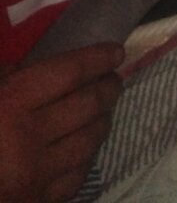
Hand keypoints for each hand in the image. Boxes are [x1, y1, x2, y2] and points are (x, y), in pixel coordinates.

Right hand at [0, 43, 122, 202]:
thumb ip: (2, 79)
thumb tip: (26, 71)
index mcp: (12, 103)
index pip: (70, 72)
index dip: (97, 58)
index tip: (115, 51)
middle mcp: (32, 137)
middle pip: (88, 104)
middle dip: (108, 87)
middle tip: (114, 78)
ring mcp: (37, 175)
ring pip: (89, 141)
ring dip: (103, 120)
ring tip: (105, 108)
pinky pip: (76, 177)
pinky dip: (86, 157)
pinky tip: (86, 149)